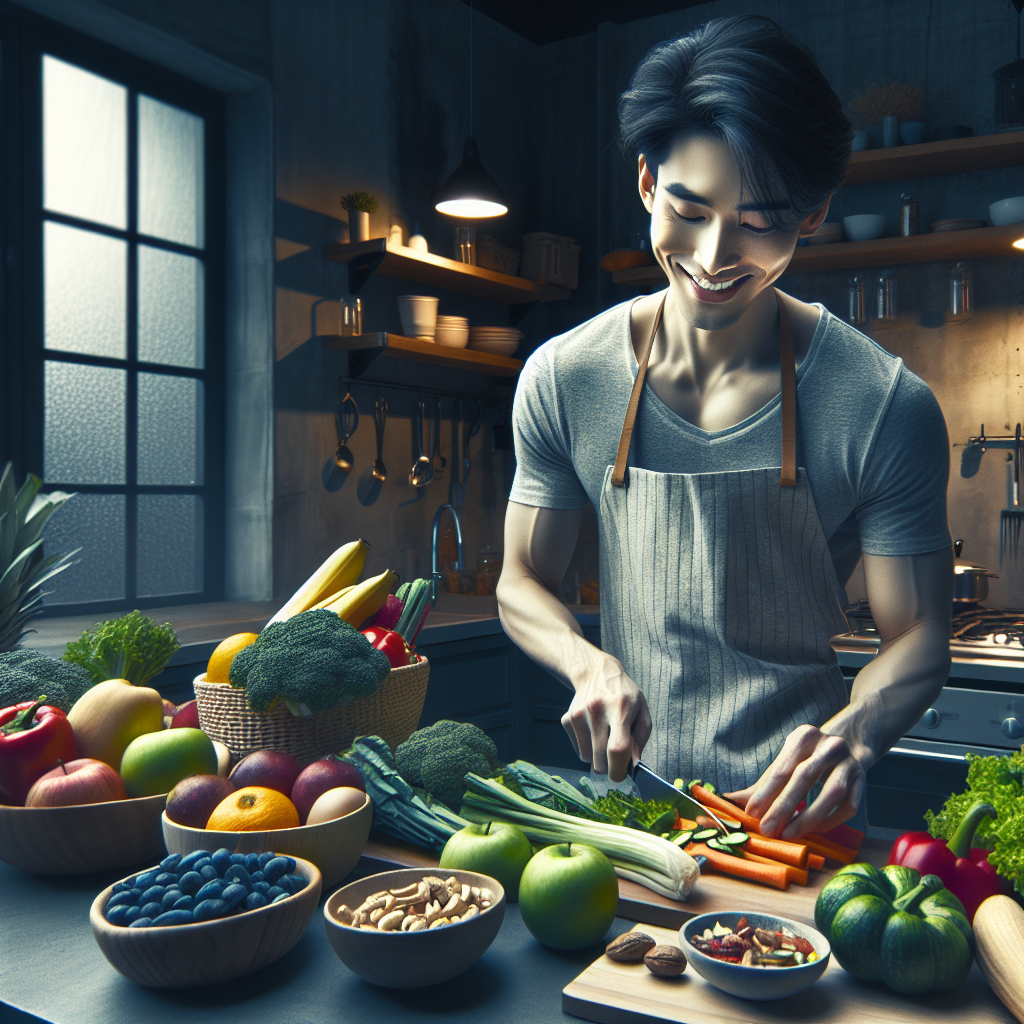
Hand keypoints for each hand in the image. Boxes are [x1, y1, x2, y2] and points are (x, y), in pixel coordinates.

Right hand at [561, 655, 651, 781]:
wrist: (596, 673)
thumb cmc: (624, 695)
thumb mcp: (641, 712)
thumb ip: (640, 740)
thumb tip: (633, 766)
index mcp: (619, 708)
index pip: (616, 748)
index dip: (619, 769)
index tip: (622, 775)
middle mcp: (596, 711)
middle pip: (599, 758)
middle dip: (609, 767)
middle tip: (616, 759)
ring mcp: (578, 715)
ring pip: (587, 758)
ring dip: (597, 758)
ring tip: (605, 740)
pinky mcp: (567, 719)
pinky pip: (577, 750)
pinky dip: (587, 748)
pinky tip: (593, 732)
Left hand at [724, 725, 865, 839]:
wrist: (849, 743)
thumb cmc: (807, 757)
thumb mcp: (786, 761)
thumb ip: (762, 783)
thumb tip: (729, 800)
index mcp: (804, 736)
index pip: (782, 767)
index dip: (766, 791)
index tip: (751, 812)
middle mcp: (829, 745)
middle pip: (805, 776)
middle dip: (784, 805)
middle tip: (768, 829)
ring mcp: (849, 762)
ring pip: (832, 792)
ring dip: (810, 816)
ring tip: (789, 834)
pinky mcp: (863, 780)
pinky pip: (848, 806)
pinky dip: (830, 820)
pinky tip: (813, 830)